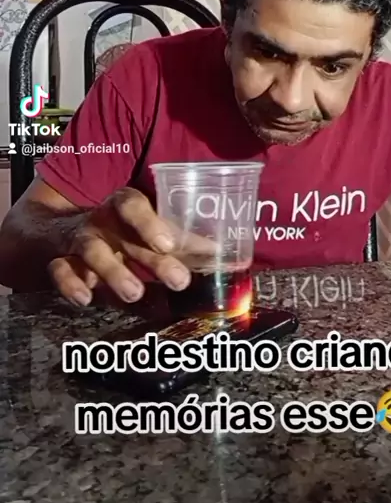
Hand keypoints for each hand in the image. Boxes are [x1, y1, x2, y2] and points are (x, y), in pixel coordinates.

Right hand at [47, 188, 214, 305]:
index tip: (170, 245)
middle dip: (151, 259)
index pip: (134, 205)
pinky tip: (86, 297)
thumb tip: (220, 253)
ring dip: (114, 271)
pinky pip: (60, 269)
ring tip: (135, 293)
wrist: (60, 227)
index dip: (150, 223)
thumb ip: (179, 241)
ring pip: (93, 251)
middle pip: (124, 235)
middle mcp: (102, 220)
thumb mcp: (147, 229)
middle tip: (179, 280)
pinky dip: (70, 283)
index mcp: (125, 206)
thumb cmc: (120, 230)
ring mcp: (80, 239)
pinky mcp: (61, 260)